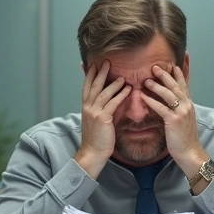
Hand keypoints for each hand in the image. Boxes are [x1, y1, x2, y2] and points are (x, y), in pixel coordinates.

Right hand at [75, 60, 130, 178]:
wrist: (92, 152)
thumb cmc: (96, 139)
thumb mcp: (95, 121)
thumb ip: (99, 109)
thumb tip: (106, 102)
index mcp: (85, 107)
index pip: (86, 86)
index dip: (89, 74)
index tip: (93, 64)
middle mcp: (87, 107)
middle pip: (93, 85)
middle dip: (100, 72)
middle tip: (106, 61)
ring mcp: (94, 112)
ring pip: (103, 92)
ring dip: (113, 82)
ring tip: (121, 75)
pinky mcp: (102, 118)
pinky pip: (112, 103)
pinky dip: (120, 94)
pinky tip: (127, 89)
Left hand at [140, 65, 206, 183]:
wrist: (190, 152)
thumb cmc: (184, 138)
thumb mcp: (184, 120)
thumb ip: (178, 109)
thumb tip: (171, 101)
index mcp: (189, 104)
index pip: (185, 85)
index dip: (180, 73)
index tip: (174, 63)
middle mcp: (187, 106)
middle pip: (176, 86)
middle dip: (166, 75)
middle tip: (155, 66)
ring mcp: (181, 112)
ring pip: (169, 94)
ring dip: (157, 86)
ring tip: (146, 80)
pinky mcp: (174, 121)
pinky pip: (161, 108)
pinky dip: (151, 101)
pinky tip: (143, 96)